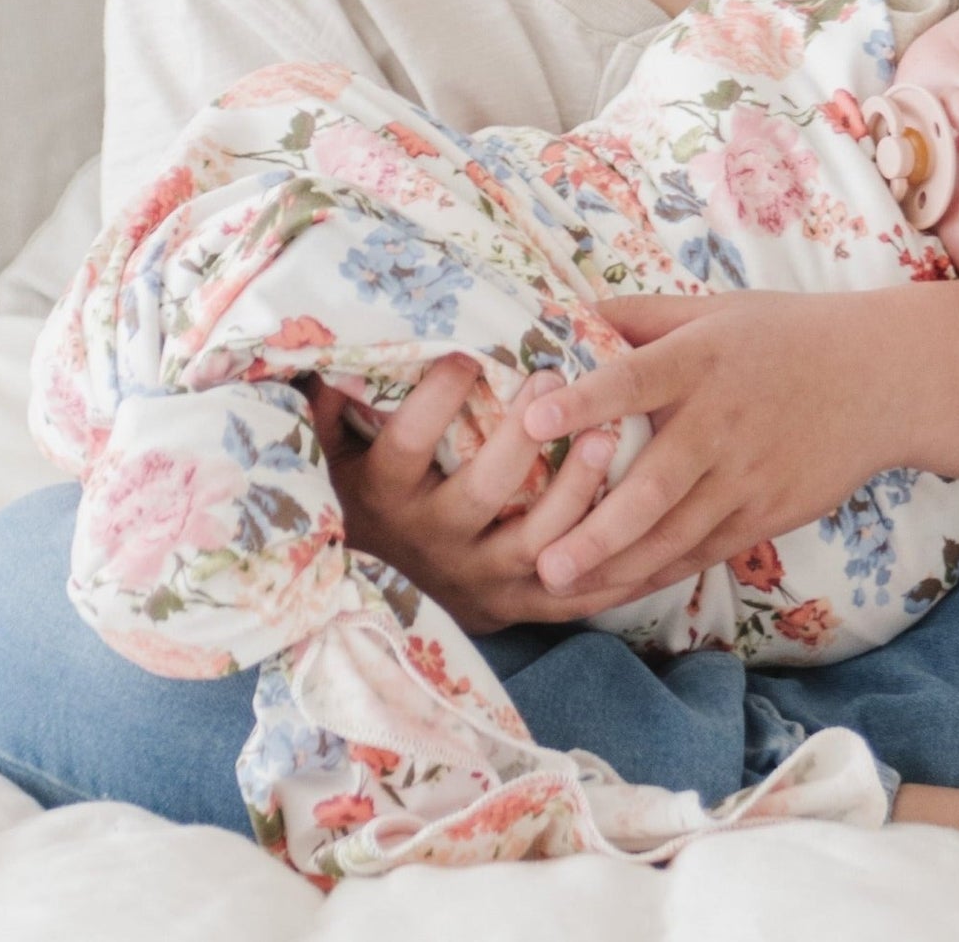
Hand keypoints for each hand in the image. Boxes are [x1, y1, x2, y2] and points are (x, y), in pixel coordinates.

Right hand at [298, 360, 647, 632]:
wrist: (382, 596)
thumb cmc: (365, 498)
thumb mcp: (335, 456)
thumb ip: (328, 408)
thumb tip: (310, 352)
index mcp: (386, 496)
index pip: (407, 446)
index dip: (434, 401)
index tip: (468, 353)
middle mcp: (432, 541)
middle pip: (482, 493)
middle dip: (520, 437)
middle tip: (554, 378)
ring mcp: (479, 579)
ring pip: (536, 541)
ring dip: (575, 490)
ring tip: (604, 436)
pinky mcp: (518, 606)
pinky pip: (573, 591)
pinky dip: (614, 563)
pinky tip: (648, 519)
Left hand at [515, 290, 889, 602]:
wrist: (880, 378)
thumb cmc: (782, 335)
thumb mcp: (714, 310)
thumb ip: (640, 316)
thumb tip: (563, 314)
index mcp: (702, 359)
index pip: (636, 379)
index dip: (585, 400)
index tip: (532, 420)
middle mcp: (723, 420)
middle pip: (656, 482)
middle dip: (597, 526)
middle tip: (538, 558)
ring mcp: (750, 473)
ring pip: (677, 531)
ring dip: (618, 564)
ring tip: (561, 588)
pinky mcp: (771, 512)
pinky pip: (706, 551)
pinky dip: (659, 573)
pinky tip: (616, 590)